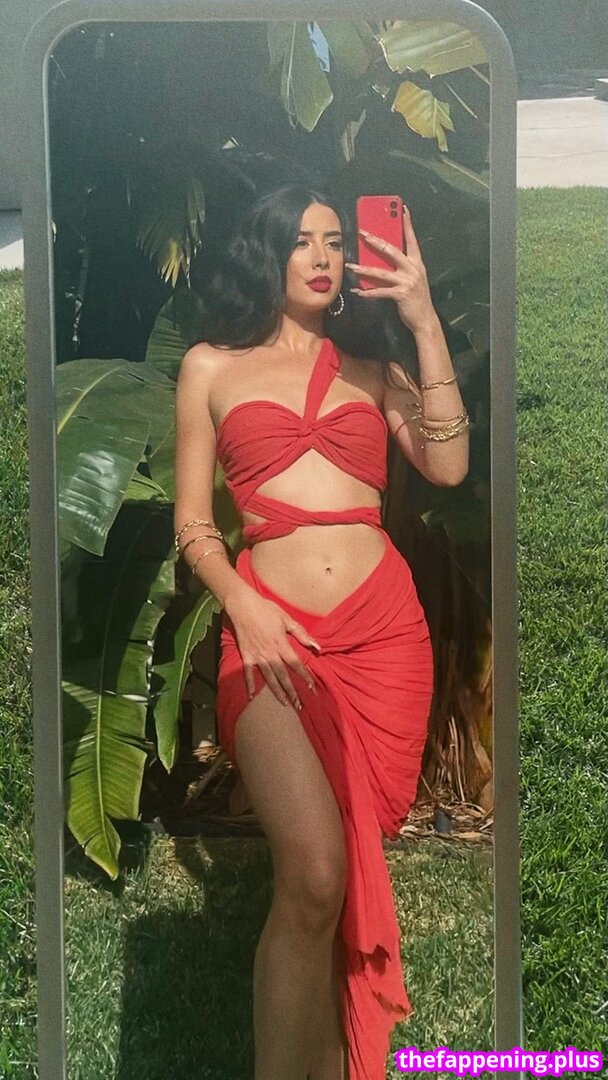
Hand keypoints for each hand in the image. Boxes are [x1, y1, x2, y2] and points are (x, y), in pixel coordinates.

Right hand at [225, 587, 319, 708]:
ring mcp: (257, 656)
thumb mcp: (286, 619)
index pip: (296, 664)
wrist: (243, 605)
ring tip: (284, 703)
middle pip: (283, 675)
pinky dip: (249, 684)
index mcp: (281, 644)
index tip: (312, 687)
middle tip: (299, 705)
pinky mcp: (246, 656)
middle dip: (292, 691)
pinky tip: (251, 696)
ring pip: (269, 677)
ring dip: (277, 691)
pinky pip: (248, 673)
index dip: (304, 676)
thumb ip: (302, 634)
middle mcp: (270, 653)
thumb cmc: (266, 609)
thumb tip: (317, 646)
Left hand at [346, 206, 435, 334]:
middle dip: (375, 241)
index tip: (402, 209)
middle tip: (362, 233)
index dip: (407, 223)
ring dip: (363, 270)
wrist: (425, 319)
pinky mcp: (400, 294)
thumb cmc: (416, 298)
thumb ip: (401, 267)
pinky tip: (357, 292)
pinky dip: (367, 292)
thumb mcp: (412, 278)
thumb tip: (382, 258)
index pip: (411, 239)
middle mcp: (413, 269)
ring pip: (381, 272)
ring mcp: (407, 281)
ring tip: (350, 267)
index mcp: (417, 262)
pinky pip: (379, 291)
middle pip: (391, 250)